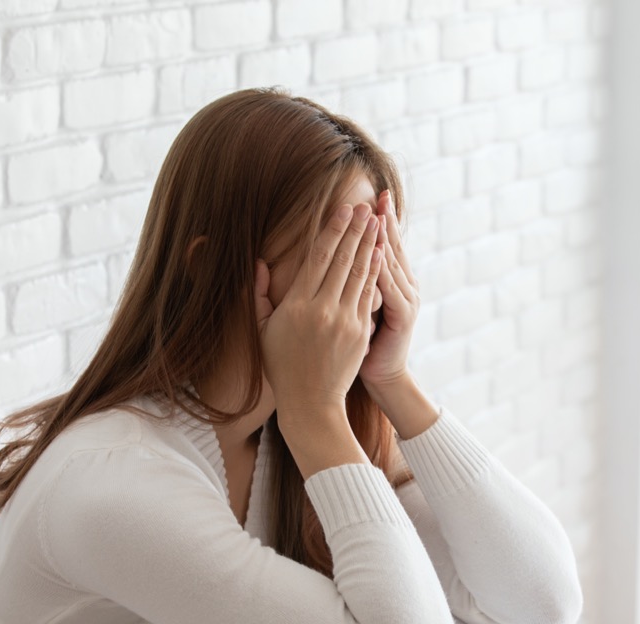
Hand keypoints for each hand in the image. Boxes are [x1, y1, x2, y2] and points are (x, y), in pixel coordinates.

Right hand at [257, 202, 383, 422]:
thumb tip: (260, 262)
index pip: (318, 257)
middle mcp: (321, 308)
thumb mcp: (262, 330)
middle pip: (342, 259)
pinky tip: (380, 253)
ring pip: (359, 273)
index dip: (332, 230)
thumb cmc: (282, 365)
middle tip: (366, 207)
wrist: (311, 401)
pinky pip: (369, 295)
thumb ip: (259, 295)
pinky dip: (375, 272)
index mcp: (296, 305)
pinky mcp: (360, 332)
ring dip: (370, 244)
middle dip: (356, 230)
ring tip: (377, 222)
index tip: (343, 209)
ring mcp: (344, 320)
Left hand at [359, 189, 419, 389]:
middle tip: (380, 194)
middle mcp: (404, 286)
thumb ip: (354, 285)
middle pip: (392, 247)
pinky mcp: (403, 314)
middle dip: (385, 220)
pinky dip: (383, 268)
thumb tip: (341, 261)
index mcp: (392, 282)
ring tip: (378, 214)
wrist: (384, 375)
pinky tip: (378, 251)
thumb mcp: (358, 310)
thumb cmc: (362, 345)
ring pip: (392, 263)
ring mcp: (407, 299)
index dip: (379, 222)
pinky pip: (390, 286)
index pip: (383, 245)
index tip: (369, 197)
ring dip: (385, 238)